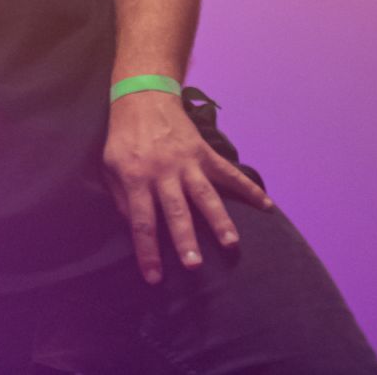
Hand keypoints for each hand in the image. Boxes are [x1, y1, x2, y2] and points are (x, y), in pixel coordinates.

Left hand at [101, 91, 273, 284]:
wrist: (144, 98)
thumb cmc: (123, 138)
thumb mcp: (110, 166)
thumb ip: (121, 198)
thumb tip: (135, 227)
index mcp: (136, 178)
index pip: (141, 222)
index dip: (148, 252)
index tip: (155, 278)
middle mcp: (164, 172)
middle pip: (176, 211)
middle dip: (186, 239)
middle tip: (195, 265)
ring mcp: (187, 163)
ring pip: (205, 195)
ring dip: (219, 220)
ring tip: (231, 243)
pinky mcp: (204, 154)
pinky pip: (228, 173)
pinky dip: (248, 188)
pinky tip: (266, 206)